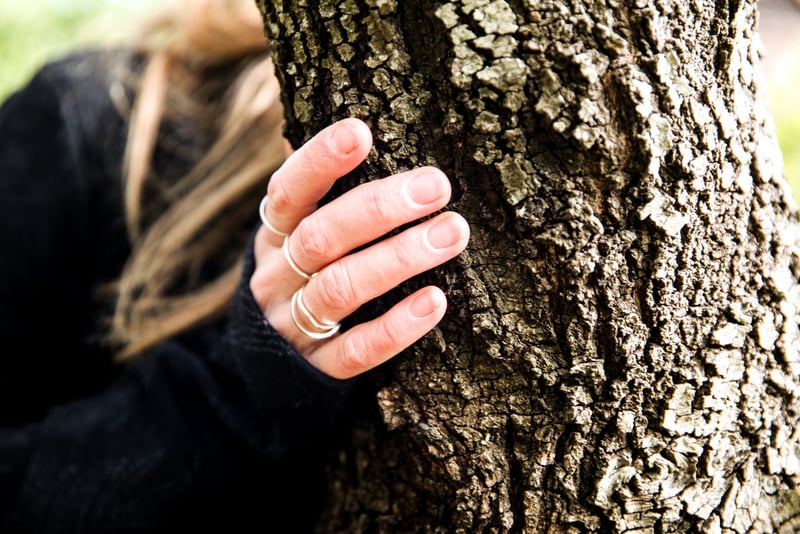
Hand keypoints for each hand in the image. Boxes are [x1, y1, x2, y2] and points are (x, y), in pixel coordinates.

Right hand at [250, 118, 468, 378]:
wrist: (265, 366)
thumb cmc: (299, 278)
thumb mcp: (294, 235)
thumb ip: (318, 191)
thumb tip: (353, 120)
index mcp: (272, 236)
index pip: (287, 192)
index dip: (319, 161)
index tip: (361, 131)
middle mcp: (277, 277)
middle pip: (320, 238)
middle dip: (379, 209)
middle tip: (437, 187)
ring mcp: (293, 326)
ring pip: (339, 289)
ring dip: (397, 259)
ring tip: (453, 233)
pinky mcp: (317, 369)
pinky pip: (355, 351)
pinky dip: (396, 327)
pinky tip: (436, 301)